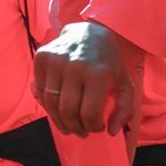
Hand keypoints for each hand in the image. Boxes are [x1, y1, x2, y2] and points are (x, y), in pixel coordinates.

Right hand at [33, 22, 134, 136]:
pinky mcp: (42, 58)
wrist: (89, 34)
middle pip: (67, 111)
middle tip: (81, 132)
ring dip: (60, 121)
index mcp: (97, 73)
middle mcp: (74, 66)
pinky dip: (48, 105)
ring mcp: (55, 61)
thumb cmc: (108, 63)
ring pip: (50, 103)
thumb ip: (124, 110)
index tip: (97, 128)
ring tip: (69, 127)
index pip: (89, 113)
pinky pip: (40, 91)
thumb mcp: (125, 84)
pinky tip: (58, 109)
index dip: (93, 127)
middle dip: (75, 128)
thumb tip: (112, 132)